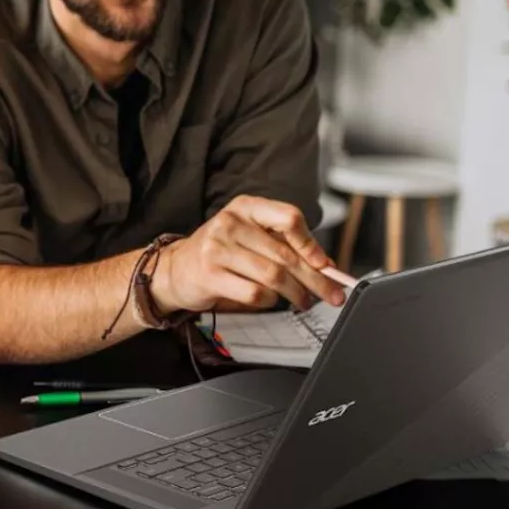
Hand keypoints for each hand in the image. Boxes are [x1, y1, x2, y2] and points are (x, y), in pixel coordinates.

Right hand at [151, 195, 344, 313]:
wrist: (176, 269)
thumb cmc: (220, 253)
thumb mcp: (251, 237)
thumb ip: (285, 246)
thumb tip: (326, 266)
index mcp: (246, 207)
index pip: (289, 218)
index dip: (311, 244)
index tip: (326, 265)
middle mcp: (231, 223)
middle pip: (286, 254)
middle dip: (315, 279)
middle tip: (332, 294)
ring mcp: (218, 248)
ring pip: (274, 276)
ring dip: (296, 294)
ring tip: (303, 301)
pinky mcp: (211, 275)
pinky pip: (255, 293)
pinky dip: (269, 301)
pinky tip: (269, 301)